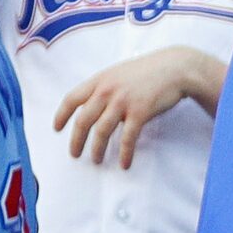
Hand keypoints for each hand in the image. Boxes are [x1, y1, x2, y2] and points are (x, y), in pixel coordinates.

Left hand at [51, 47, 220, 167]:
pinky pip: (127, 138)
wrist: (175, 68)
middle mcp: (107, 90)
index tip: (57, 129)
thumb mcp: (120, 73)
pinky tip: (124, 163)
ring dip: (97, 149)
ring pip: (102, 131)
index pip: (72, 98)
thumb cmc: (149, 72)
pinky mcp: (140, 112)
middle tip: (74, 154)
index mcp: (100, 80)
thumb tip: (96, 105)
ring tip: (96, 160)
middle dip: (76, 139)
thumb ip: (105, 87)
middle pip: (83, 119)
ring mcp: (123, 101)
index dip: (62, 115)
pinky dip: (124, 153)